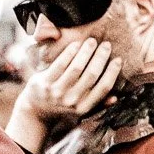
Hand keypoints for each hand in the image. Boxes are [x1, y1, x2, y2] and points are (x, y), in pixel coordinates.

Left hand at [5, 38, 118, 153]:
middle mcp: (71, 100)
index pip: (103, 87)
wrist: (35, 112)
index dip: (112, 72)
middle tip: (106, 45)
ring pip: (76, 68)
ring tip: (92, 41)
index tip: (118, 59)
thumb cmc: (62, 107)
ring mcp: (56, 92)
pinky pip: (59, 64)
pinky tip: (76, 44)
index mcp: (84, 107)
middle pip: (91, 75)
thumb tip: (115, 98)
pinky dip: (69, 53)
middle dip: (101, 57)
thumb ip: (98, 105)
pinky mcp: (44, 83)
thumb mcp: (80, 111)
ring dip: (86, 52)